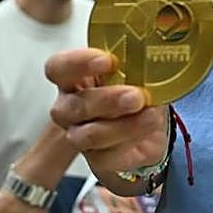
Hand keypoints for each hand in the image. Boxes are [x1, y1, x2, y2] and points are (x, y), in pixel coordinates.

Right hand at [46, 47, 168, 172]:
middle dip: (107, 100)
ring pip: (90, 135)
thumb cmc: (135, 87)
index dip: (78, 63)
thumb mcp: (137, 69)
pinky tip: (148, 127)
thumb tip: (154, 53)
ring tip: (150, 114)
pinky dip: (132, 140)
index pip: (58, 67)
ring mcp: (79, 135)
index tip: (107, 61)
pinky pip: (108, 155)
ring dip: (123, 125)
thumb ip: (136, 61)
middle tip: (136, 96)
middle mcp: (69, 107)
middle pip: (74, 106)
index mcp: (73, 77)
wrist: (150, 123)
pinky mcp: (97, 160)